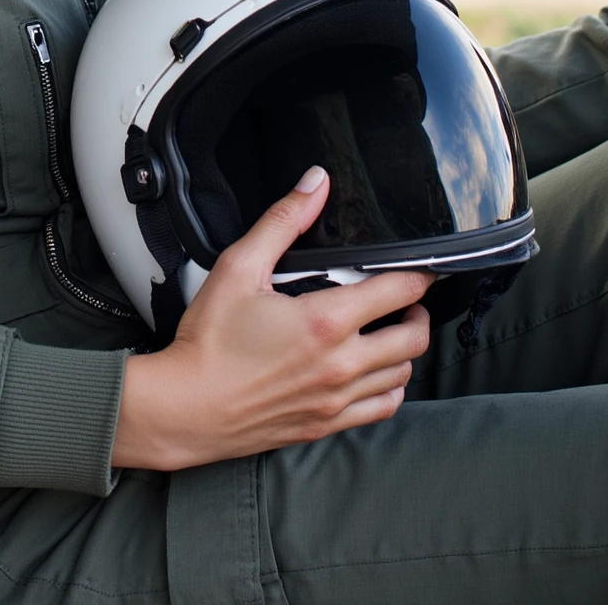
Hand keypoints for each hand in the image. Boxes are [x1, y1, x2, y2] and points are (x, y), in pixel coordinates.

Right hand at [111, 167, 430, 470]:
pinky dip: (390, 387)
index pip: (399, 291)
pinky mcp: (328, 423)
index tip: (419, 267)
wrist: (188, 407)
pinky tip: (375, 371)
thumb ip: (282, 222)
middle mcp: (341, 363)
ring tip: (389, 330)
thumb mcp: (238, 267)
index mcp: (325, 321)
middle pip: (414, 337)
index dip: (418, 274)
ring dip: (404, 349)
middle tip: (405, 297)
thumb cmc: (209, 341)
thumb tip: (314, 184)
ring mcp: (338, 398)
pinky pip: (383, 407)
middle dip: (417, 311)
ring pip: (403, 374)